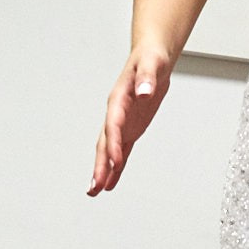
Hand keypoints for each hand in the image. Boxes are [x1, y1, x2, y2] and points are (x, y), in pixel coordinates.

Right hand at [89, 47, 172, 195]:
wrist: (152, 58)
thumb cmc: (151, 59)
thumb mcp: (152, 64)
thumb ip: (147, 78)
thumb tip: (144, 92)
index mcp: (119, 99)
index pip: (113, 125)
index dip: (114, 144)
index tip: (116, 162)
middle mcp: (116, 113)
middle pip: (105, 143)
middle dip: (100, 165)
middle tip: (95, 186)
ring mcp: (122, 123)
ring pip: (109, 150)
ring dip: (103, 170)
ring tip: (96, 190)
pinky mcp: (130, 129)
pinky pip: (121, 151)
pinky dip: (116, 167)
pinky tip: (111, 182)